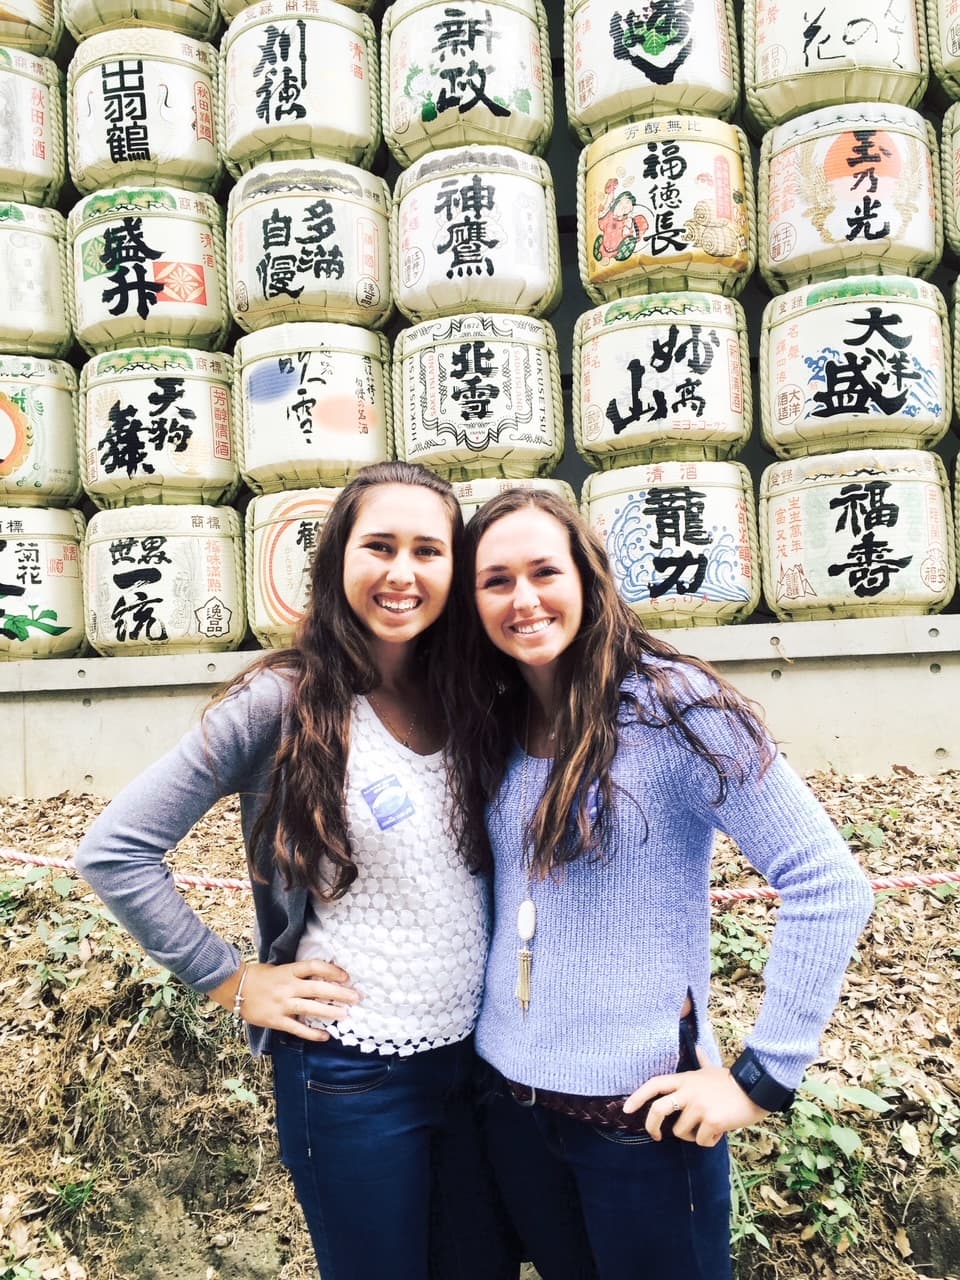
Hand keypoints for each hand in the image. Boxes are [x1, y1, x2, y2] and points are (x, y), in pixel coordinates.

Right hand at [210, 960, 359, 1040]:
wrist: (234, 988)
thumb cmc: (258, 976)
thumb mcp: (278, 968)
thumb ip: (297, 973)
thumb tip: (320, 977)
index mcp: (288, 971)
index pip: (315, 967)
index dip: (332, 970)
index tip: (346, 976)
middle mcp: (288, 987)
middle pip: (318, 988)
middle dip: (339, 993)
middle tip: (356, 997)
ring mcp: (282, 1004)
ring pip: (310, 1008)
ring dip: (329, 1012)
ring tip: (345, 1015)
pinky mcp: (276, 1020)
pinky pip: (297, 1028)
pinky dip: (312, 1033)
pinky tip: (325, 1036)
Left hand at [623, 1050, 769, 1145]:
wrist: (754, 1090)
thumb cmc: (731, 1082)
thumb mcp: (710, 1068)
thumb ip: (700, 1059)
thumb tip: (696, 1046)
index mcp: (684, 1079)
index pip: (654, 1084)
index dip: (638, 1097)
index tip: (626, 1109)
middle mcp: (688, 1092)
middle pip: (659, 1110)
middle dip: (652, 1127)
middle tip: (656, 1136)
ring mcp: (699, 1106)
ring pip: (682, 1132)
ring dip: (693, 1135)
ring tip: (707, 1127)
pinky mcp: (712, 1121)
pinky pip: (701, 1141)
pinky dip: (709, 1141)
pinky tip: (719, 1131)